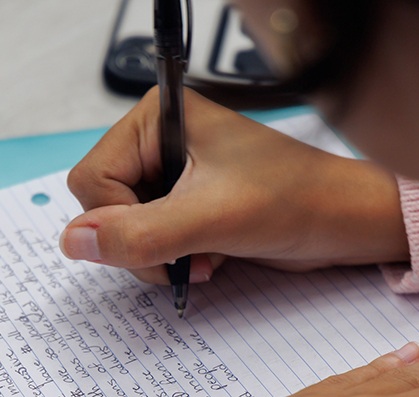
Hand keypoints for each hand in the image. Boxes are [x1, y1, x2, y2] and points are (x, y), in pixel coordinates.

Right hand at [61, 87, 408, 284]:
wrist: (345, 223)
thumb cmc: (295, 201)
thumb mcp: (210, 219)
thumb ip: (139, 233)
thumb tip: (73, 242)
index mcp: (159, 118)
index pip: (91, 179)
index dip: (118, 221)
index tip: (162, 239)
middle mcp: (161, 139)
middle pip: (105, 206)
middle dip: (143, 241)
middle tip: (189, 251)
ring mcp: (174, 172)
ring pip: (127, 229)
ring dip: (162, 255)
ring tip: (207, 254)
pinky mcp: (189, 201)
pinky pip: (153, 239)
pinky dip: (177, 257)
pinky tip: (212, 256)